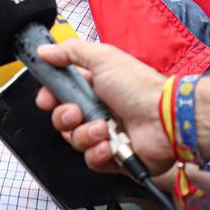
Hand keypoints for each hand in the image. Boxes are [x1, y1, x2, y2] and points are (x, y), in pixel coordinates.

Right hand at [33, 41, 171, 174]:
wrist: (165, 118)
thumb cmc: (138, 86)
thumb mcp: (103, 58)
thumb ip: (70, 51)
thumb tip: (44, 50)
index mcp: (93, 86)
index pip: (60, 93)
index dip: (50, 97)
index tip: (46, 98)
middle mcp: (97, 110)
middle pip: (62, 119)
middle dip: (64, 117)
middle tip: (76, 112)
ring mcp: (105, 134)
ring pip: (74, 140)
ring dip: (85, 134)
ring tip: (103, 128)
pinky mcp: (113, 157)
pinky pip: (91, 160)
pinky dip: (98, 152)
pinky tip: (109, 143)